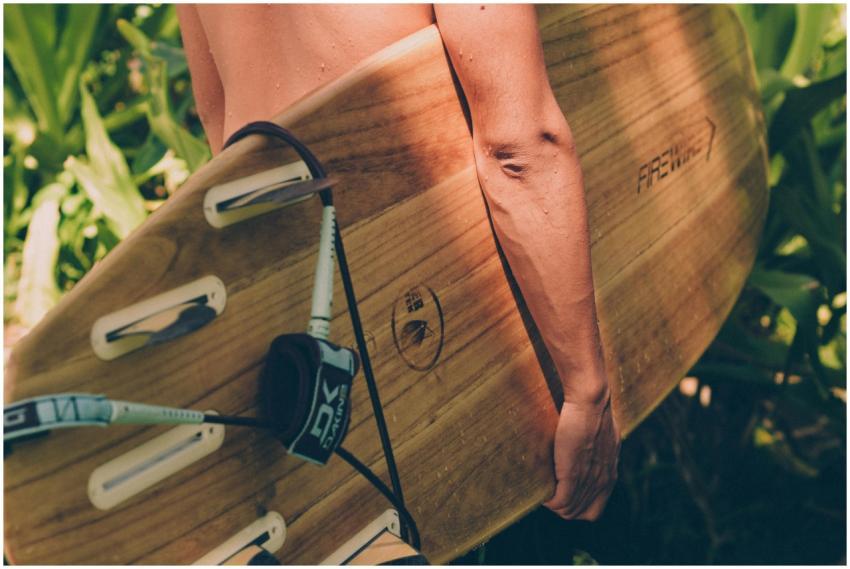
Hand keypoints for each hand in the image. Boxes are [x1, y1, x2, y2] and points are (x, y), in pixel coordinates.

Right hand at [543, 391, 619, 519]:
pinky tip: (541, 492)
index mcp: (610, 474)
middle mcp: (603, 481)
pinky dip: (548, 500)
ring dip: (553, 504)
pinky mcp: (573, 475)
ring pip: (568, 511)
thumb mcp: (603, 437)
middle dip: (563, 507)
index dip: (577, 505)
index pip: (595, 509)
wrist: (590, 402)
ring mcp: (589, 480)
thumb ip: (599, 452)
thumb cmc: (593, 410)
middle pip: (581, 514)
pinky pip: (559, 502)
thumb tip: (588, 451)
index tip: (563, 492)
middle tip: (549, 492)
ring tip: (542, 491)